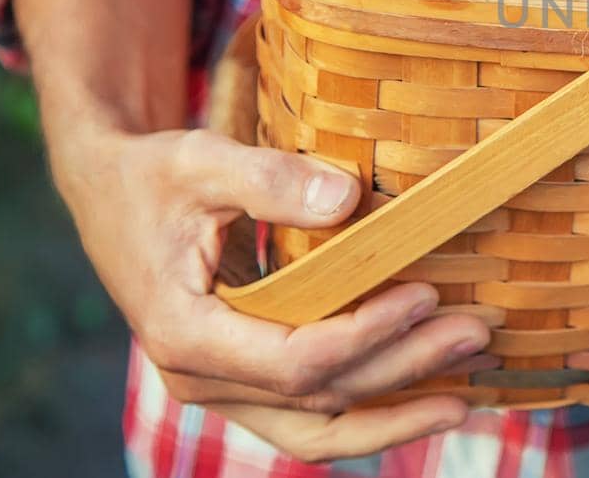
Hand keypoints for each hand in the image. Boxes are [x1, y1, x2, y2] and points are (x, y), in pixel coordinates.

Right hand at [54, 126, 488, 459]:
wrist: (110, 196)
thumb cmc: (154, 176)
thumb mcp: (199, 161)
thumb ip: (268, 179)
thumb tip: (347, 199)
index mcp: (183, 333)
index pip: (291, 360)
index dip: (364, 335)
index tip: (425, 296)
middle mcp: (200, 378)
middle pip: (318, 400)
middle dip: (404, 372)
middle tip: (477, 334)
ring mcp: (223, 389)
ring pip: (318, 428)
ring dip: (397, 413)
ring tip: (472, 390)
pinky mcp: (244, 382)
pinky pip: (313, 415)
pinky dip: (372, 411)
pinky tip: (432, 393)